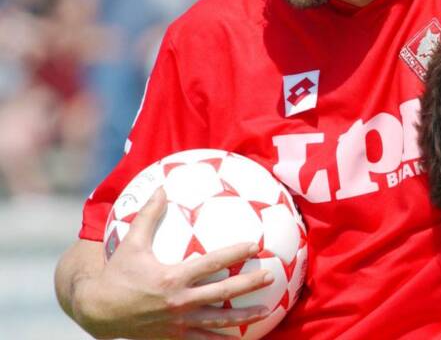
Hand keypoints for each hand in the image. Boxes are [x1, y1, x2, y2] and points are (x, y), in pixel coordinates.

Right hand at [78, 188, 273, 338]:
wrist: (97, 312)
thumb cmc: (117, 274)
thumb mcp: (131, 243)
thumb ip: (148, 215)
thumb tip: (161, 187)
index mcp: (172, 278)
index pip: (211, 263)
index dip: (235, 254)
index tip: (255, 246)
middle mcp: (179, 301)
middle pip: (222, 292)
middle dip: (249, 285)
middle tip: (270, 276)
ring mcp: (178, 322)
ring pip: (218, 320)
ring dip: (245, 317)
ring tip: (267, 311)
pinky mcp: (174, 337)